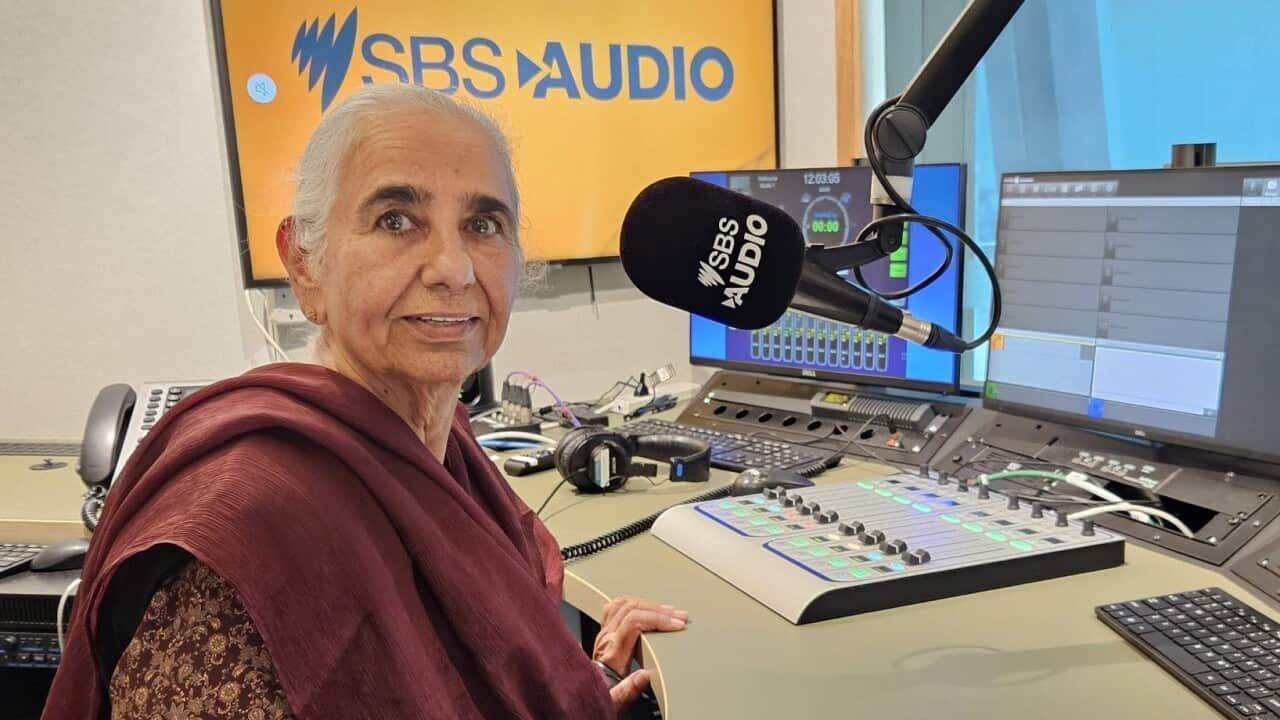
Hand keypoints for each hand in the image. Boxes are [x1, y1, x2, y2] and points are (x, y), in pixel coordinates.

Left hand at [593, 596, 687, 710]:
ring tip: (668, 611)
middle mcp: (605, 638)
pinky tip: (647, 607)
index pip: (633, 622)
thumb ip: (628, 689)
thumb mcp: (615, 700)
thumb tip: (644, 675)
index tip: (676, 625)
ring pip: (624, 603)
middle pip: (631, 608)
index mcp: (611, 653)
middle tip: (680, 617)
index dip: (657, 619)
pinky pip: (616, 607)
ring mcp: (603, 633)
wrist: (583, 694)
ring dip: (649, 604)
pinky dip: (635, 603)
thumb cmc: (602, 695)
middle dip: (660, 610)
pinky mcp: (605, 632)